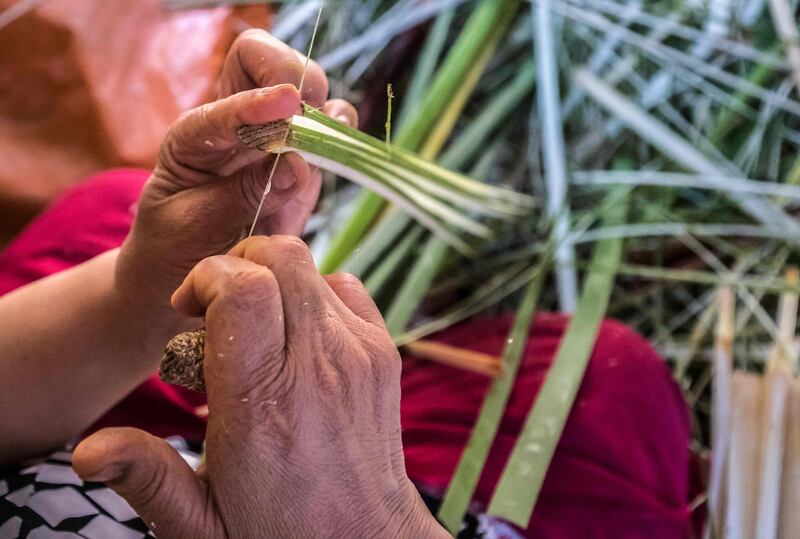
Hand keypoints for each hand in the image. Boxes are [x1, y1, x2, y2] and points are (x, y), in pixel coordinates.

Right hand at [73, 236, 447, 538]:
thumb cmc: (277, 529)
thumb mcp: (200, 521)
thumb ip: (148, 477)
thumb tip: (90, 451)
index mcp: (262, 402)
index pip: (242, 288)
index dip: (207, 277)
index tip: (188, 311)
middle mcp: (317, 367)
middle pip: (280, 258)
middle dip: (238, 264)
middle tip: (217, 311)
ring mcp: (360, 353)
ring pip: (312, 267)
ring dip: (274, 281)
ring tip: (256, 329)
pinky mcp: (384, 352)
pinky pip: (345, 287)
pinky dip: (314, 294)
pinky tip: (296, 337)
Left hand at [116, 30, 357, 321]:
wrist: (188, 274)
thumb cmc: (176, 247)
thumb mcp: (196, 226)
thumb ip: (242, 196)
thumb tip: (298, 166)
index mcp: (197, 134)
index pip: (227, 97)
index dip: (258, 100)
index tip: (288, 103)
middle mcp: (236, 125)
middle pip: (265, 62)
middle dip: (292, 74)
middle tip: (307, 112)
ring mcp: (274, 139)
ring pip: (307, 89)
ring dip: (322, 106)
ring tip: (327, 136)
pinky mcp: (303, 159)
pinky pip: (330, 130)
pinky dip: (341, 133)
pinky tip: (340, 151)